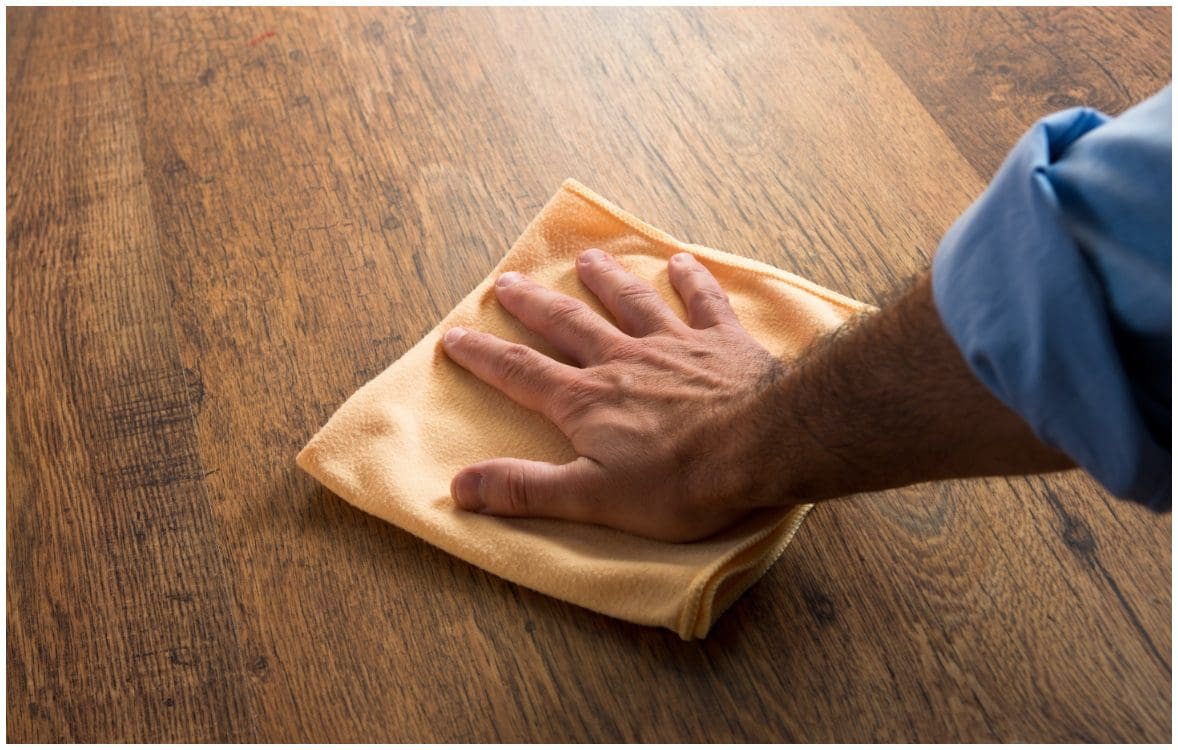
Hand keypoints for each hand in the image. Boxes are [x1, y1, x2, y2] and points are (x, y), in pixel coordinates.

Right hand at [442, 248, 790, 541]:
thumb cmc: (679, 482)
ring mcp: (674, 345)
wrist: (763, 446)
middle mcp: (623, 360)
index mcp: (587, 401)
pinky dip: (692, 281)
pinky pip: (703, 302)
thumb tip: (459, 486)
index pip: (521, 372)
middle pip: (569, 324)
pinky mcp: (723, 342)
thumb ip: (525, 489)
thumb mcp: (591, 498)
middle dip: (533, 305)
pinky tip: (682, 261)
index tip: (455, 335)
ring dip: (606, 279)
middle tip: (507, 282)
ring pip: (631, 302)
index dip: (484, 355)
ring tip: (588, 259)